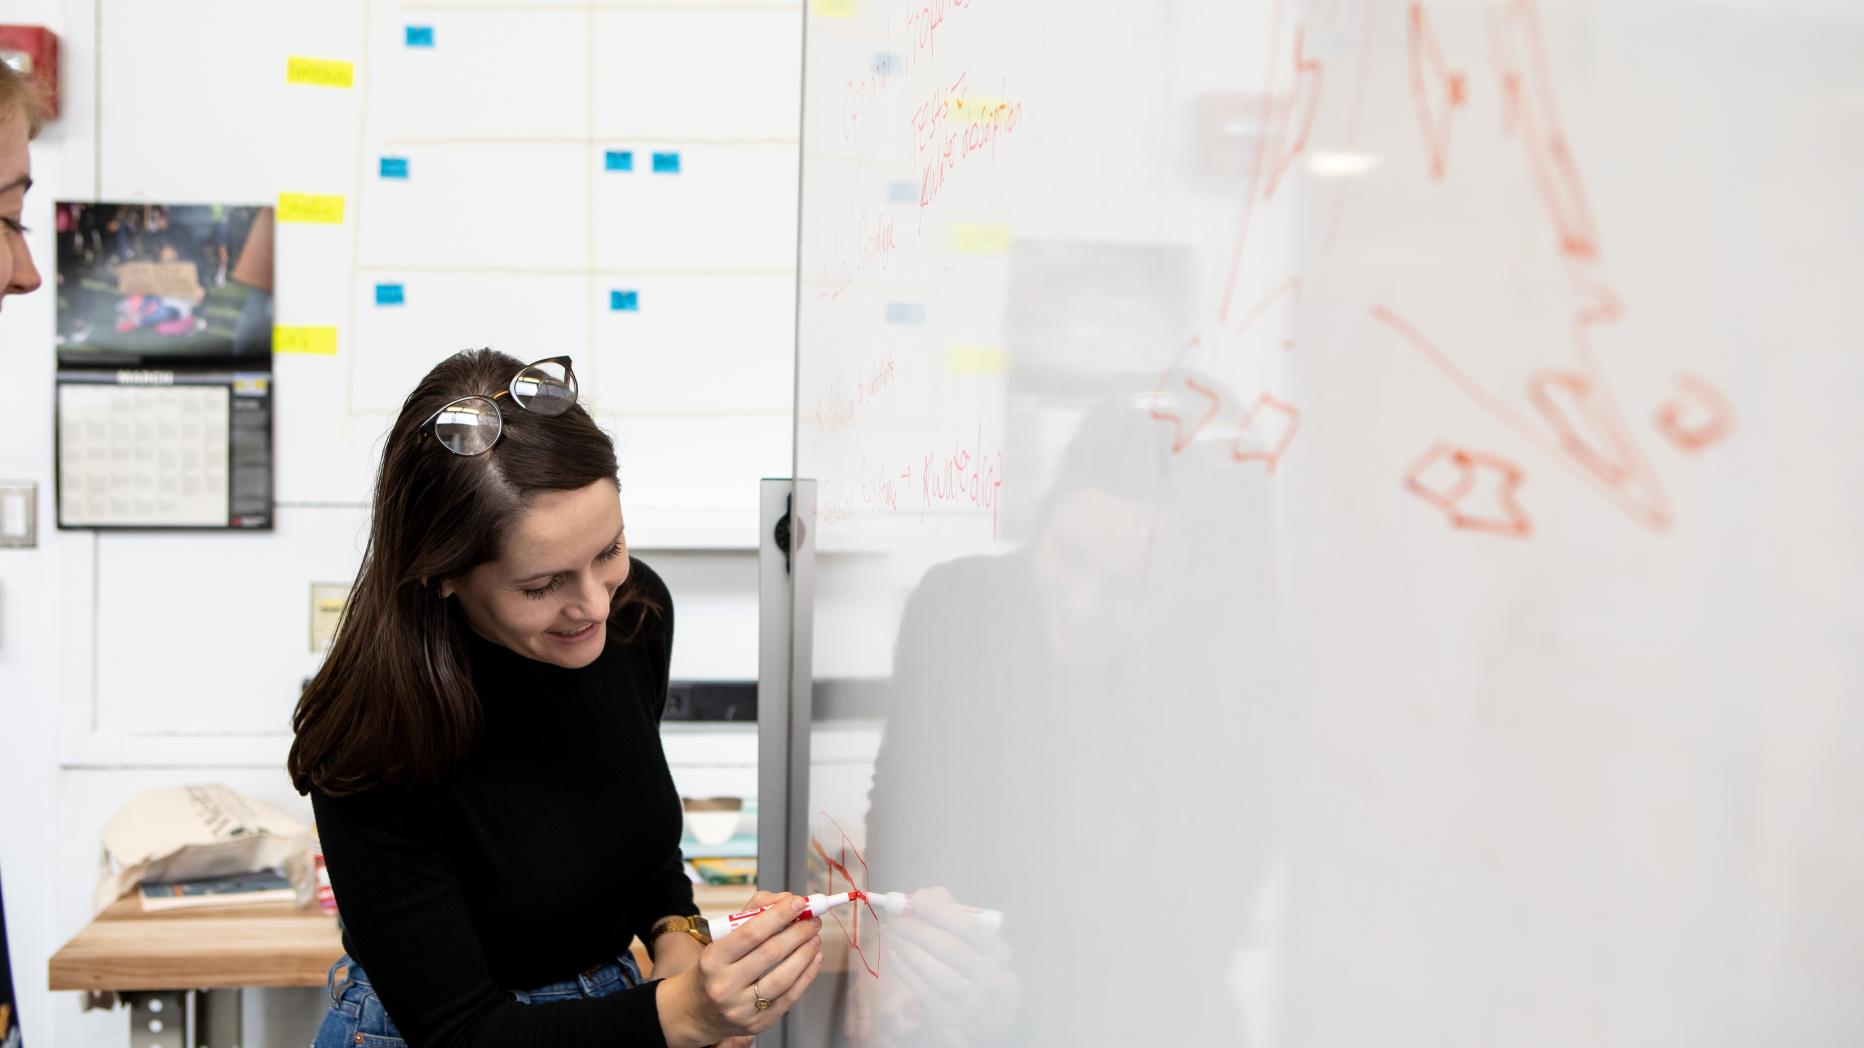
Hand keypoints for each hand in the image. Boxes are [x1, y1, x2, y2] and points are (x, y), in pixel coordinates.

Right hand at [657, 893, 824, 1047]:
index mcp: (713, 960)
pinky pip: (790, 997)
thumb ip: (754, 912)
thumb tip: (787, 900)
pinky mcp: (759, 1023)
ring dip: (806, 954)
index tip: (798, 903)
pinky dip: (807, 975)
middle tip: (813, 920)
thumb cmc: (716, 966)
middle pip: (771, 954)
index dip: (779, 916)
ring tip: (815, 938)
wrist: (699, 1010)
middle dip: (798, 933)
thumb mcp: (723, 936)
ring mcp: (742, 1008)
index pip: (751, 933)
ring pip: (784, 978)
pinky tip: (814, 959)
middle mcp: (725, 986)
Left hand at [848, 887, 1016, 1045]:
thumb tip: (930, 894)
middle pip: (950, 948)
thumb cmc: (977, 973)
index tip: (916, 898)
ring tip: (893, 934)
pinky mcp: (948, 1016)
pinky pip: (922, 989)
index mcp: (998, 954)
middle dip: (918, 929)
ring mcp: (970, 1000)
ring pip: (935, 971)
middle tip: (897, 917)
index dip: (940, 911)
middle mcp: (989, 978)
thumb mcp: (978, 947)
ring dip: (909, 949)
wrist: (985, 1022)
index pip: (970, 928)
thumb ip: (956, 917)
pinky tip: (895, 954)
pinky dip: (905, 969)